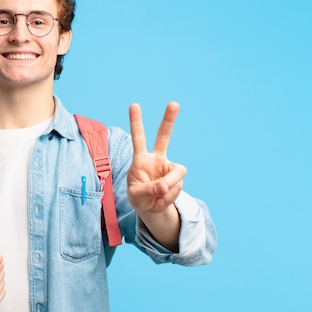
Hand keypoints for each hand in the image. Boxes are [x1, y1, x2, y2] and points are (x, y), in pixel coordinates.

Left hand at [127, 102, 184, 249]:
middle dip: (169, 120)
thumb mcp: (137, 196)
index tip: (134, 105)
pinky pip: (177, 188)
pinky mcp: (177, 178)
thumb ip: (149, 190)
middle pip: (164, 136)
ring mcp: (168, 168)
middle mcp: (156, 159)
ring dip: (169, 188)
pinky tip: (161, 201)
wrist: (151, 208)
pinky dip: (169, 197)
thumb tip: (164, 186)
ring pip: (176, 174)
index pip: (138, 138)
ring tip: (157, 198)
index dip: (136, 123)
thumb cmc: (139, 198)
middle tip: (174, 103)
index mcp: (140, 159)